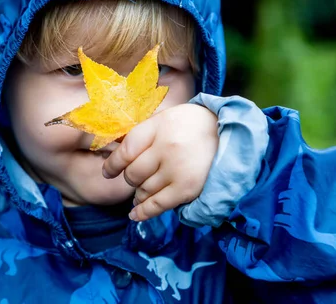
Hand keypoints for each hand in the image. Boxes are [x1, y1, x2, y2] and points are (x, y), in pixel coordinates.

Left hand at [102, 103, 218, 221]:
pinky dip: (143, 212)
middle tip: (136, 178)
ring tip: (141, 191)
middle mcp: (166, 148)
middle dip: (130, 179)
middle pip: (133, 173)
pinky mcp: (187, 188)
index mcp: (158, 127)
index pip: (126, 150)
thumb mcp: (163, 119)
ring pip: (144, 190)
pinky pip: (158, 205)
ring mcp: (177, 170)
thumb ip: (141, 135)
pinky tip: (134, 215)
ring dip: (139, 193)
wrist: (226, 133)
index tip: (109, 172)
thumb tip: (115, 158)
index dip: (113, 164)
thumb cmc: (188, 125)